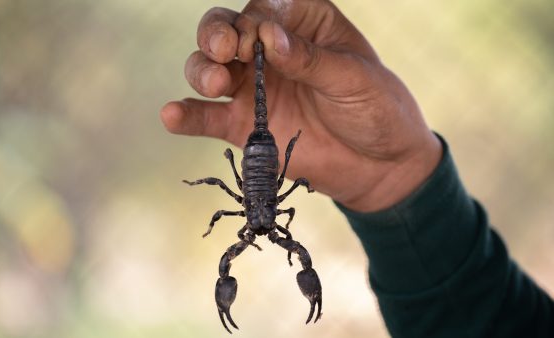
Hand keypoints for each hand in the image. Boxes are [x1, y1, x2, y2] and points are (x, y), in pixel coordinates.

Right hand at [161, 0, 441, 211]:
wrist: (381, 166)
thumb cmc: (376, 109)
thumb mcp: (353, 78)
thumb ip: (310, 59)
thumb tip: (268, 38)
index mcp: (302, 24)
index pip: (264, 8)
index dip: (253, 19)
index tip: (259, 39)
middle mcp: (270, 51)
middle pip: (225, 30)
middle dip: (216, 36)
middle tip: (224, 51)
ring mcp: (254, 88)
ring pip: (208, 68)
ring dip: (201, 70)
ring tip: (214, 82)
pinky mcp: (245, 126)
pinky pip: (208, 117)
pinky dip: (187, 115)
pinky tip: (172, 114)